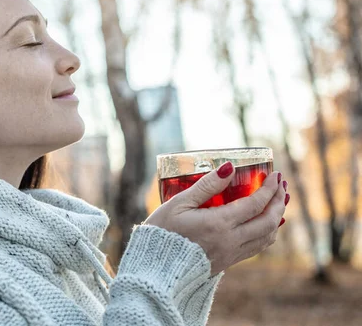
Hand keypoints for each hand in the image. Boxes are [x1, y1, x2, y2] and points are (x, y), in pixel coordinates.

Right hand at [143, 162, 286, 275]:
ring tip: (279, 202)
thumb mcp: (179, 203)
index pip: (255, 204)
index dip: (268, 188)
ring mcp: (231, 253)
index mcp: (219, 224)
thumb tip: (229, 167)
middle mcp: (230, 240)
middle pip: (268, 221)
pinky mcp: (228, 262)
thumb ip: (207, 185)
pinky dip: (267, 233)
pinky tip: (267, 225)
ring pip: (267, 237)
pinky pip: (257, 247)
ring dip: (277, 218)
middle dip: (279, 201)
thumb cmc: (163, 231)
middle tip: (281, 186)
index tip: (275, 174)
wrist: (156, 268)